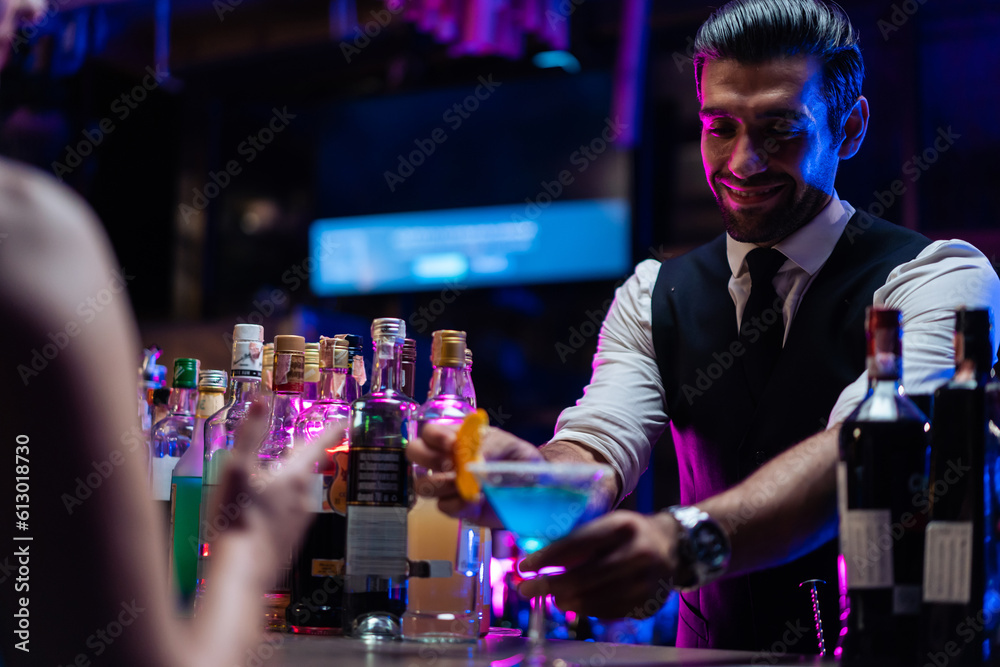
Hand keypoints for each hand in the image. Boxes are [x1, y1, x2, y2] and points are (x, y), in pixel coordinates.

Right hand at [206, 400, 337, 575]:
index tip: (344, 420)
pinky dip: (279, 506)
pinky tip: (263, 513)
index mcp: (294, 476)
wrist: (243, 574)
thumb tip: (261, 399)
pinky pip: (288, 514)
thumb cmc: (237, 519)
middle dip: (297, 458)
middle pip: (304, 469)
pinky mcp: (291, 541)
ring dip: (286, 483)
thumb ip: (249, 433)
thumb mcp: (236, 469)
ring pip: (296, 493)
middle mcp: (304, 498)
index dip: (330, 430)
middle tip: (290, 448)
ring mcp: (300, 522)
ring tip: (271, 479)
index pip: (317, 444)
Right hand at [407, 422, 542, 526]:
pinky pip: (443, 506)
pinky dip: (457, 505)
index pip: (431, 432)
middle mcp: (447, 459)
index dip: (435, 437)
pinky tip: (475, 502)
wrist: (536, 491)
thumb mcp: (511, 447)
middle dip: (428, 459)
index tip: (452, 445)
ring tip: (464, 486)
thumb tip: (473, 462)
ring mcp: (449, 484)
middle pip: (415, 453)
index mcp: (458, 438)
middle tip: (451, 466)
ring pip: (422, 484)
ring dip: (440, 484)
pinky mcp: (456, 507)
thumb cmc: (520, 461)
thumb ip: (492, 448)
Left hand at [518, 510, 683, 618]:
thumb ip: (579, 539)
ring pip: (593, 600)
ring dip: (565, 600)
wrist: (672, 546)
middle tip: (526, 588)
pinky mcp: (647, 604)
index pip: (578, 544)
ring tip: (551, 597)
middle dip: (549, 585)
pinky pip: (607, 612)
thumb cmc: (628, 532)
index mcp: (623, 526)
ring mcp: (645, 582)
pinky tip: (574, 603)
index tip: (525, 566)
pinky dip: (586, 609)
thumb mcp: (608, 523)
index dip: (548, 558)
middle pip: (583, 578)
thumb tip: (539, 560)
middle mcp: (637, 554)